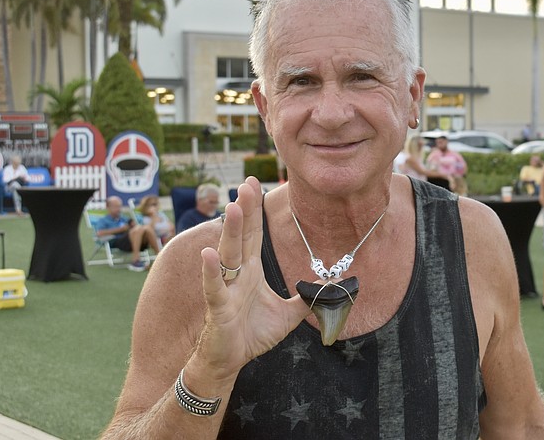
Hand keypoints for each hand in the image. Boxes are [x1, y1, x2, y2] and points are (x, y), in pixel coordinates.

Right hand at [197, 177, 309, 378]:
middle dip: (244, 209)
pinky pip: (214, 287)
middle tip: (247, 183)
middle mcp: (237, 274)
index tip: (255, 184)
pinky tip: (209, 254)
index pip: (254, 234)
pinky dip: (212, 271)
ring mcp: (225, 288)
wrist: (231, 361)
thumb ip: (308, 298)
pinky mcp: (217, 308)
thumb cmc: (253, 334)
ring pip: (228, 254)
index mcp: (251, 271)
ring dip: (229, 231)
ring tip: (232, 207)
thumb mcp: (290, 315)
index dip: (254, 210)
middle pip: (241, 236)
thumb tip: (334, 285)